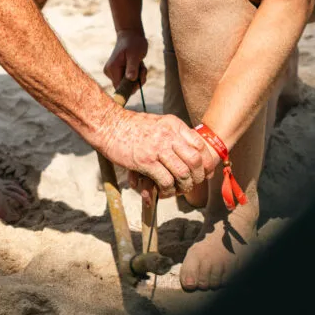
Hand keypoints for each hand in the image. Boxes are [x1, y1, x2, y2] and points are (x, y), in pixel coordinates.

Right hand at [97, 107, 217, 201]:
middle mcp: (169, 135)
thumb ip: (174, 134)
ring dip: (183, 186)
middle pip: (195, 160)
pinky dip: (168, 190)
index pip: (200, 144)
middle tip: (193, 183)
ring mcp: (157, 148)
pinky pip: (166, 181)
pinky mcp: (145, 161)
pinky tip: (164, 191)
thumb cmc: (131, 126)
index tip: (205, 172)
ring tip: (178, 190)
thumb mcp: (158, 123)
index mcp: (174, 125)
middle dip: (198, 176)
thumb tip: (189, 150)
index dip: (206, 161)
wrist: (108, 125)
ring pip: (183, 173)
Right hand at [104, 30, 147, 87]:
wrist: (131, 34)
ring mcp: (113, 72)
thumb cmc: (133, 42)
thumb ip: (132, 67)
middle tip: (143, 69)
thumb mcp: (134, 54)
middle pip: (125, 87)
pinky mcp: (118, 72)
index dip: (131, 87)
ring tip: (140, 64)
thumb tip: (130, 79)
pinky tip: (138, 65)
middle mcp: (110, 72)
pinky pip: (129, 79)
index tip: (140, 79)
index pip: (120, 87)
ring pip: (128, 83)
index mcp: (112, 68)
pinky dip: (137, 74)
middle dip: (137, 80)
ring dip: (138, 76)